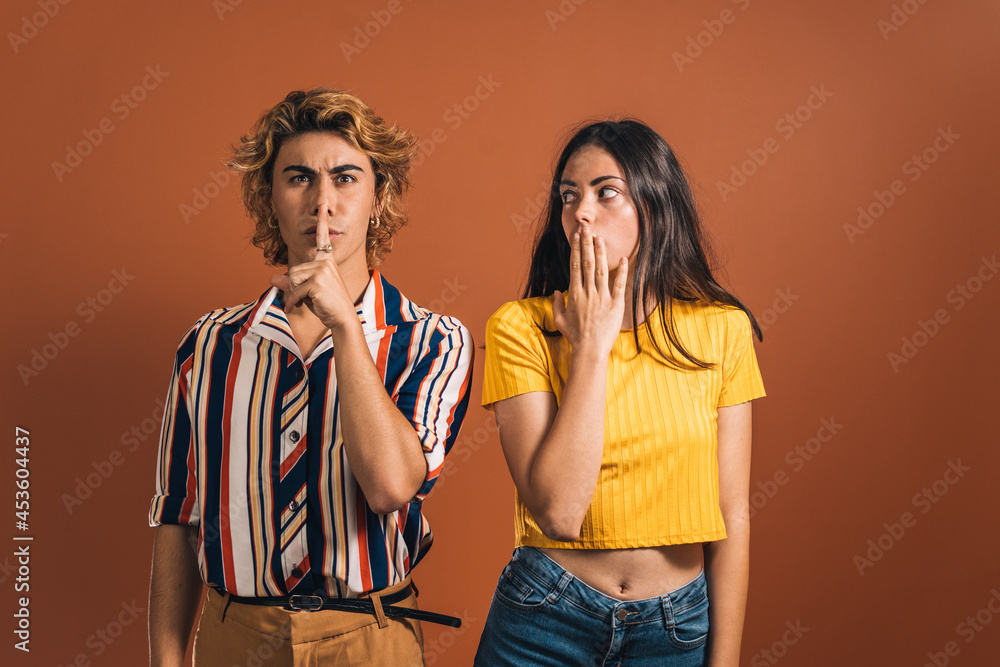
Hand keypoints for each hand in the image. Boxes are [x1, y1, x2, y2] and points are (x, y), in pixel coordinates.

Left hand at [269, 226, 356, 328]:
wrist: (342, 318)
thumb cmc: (327, 305)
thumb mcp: (306, 291)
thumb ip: (291, 283)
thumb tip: (272, 279)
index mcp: (327, 260)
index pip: (322, 238)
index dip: (322, 221)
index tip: (323, 204)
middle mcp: (325, 261)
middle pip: (293, 269)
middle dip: (295, 286)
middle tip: (309, 296)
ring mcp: (322, 270)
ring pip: (292, 278)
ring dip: (295, 293)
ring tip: (308, 300)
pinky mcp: (317, 281)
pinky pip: (294, 290)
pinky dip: (293, 301)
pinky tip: (299, 307)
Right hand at [552, 227, 627, 358]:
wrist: (590, 350)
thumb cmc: (575, 336)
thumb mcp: (559, 320)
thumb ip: (557, 304)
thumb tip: (557, 291)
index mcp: (574, 294)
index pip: (574, 266)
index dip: (576, 249)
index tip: (577, 236)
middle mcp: (587, 292)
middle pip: (586, 263)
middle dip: (586, 244)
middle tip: (587, 228)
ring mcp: (602, 298)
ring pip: (600, 270)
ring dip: (600, 253)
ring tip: (600, 238)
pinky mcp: (615, 305)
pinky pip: (619, 285)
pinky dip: (621, 271)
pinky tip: (623, 259)